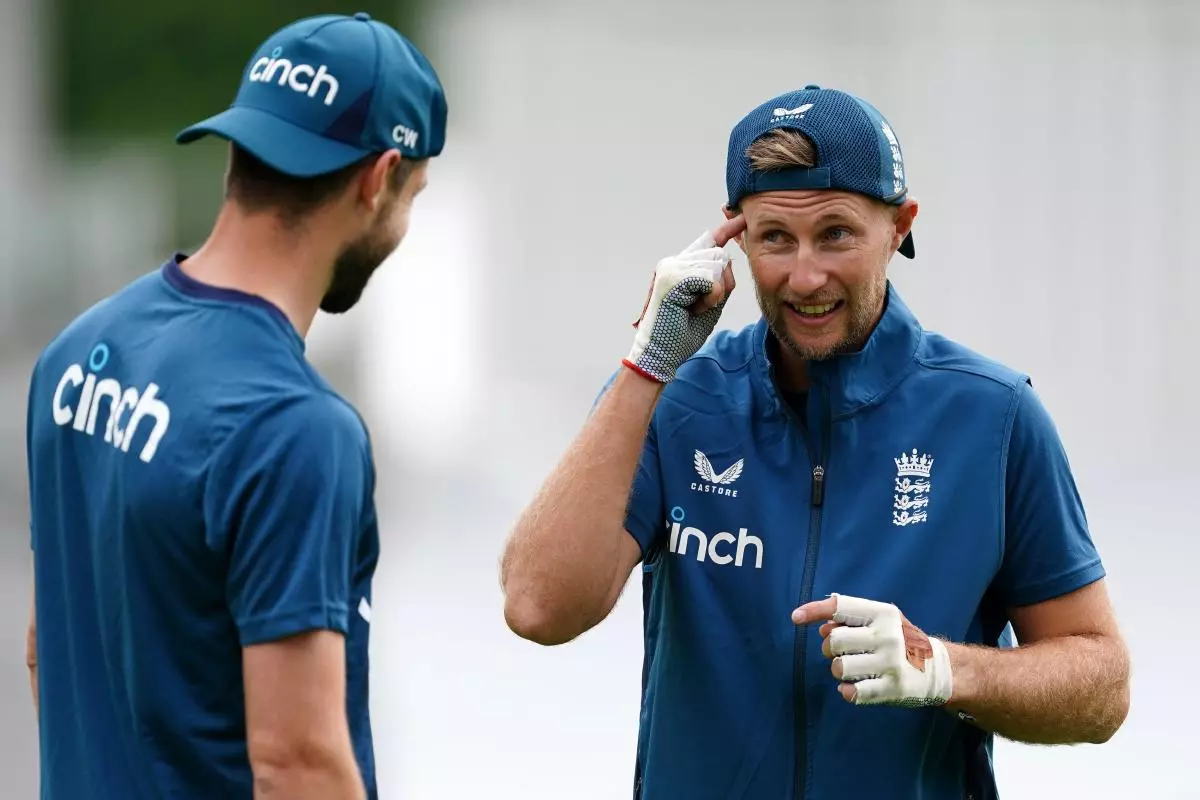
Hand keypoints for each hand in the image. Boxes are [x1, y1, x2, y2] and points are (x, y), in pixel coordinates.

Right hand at [622, 215, 745, 382]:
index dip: (727, 229)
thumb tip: (727, 256)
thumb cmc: (682, 334)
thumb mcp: (710, 303)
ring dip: (713, 294)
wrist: (659, 355)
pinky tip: (690, 308)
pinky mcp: (672, 276)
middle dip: (721, 285)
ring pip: (716, 265)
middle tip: (698, 307)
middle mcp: (673, 262)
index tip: (741, 216)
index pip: (708, 243)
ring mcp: (670, 266)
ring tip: (691, 308)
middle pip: (720, 255)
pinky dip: (708, 298)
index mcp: (681, 267)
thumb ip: (719, 280)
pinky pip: (711, 279)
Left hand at [792, 593, 953, 707]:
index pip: (840, 606)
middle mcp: (887, 636)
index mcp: (882, 613)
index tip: (795, 618)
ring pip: (839, 668)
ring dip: (838, 671)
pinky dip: (847, 692)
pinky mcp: (893, 689)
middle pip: (833, 641)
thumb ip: (850, 619)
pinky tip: (852, 688)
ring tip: (851, 670)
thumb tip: (821, 627)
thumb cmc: (900, 640)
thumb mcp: (881, 620)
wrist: (938, 669)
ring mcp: (891, 663)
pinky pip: (853, 693)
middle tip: (841, 652)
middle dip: (829, 648)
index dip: (814, 610)